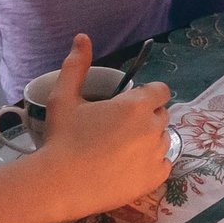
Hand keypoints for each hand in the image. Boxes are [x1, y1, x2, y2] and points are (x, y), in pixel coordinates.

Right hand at [30, 34, 174, 218]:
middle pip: (162, 115)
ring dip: (149, 140)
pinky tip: (130, 167)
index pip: (161, 90)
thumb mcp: (63, 97)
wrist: (59, 185)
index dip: (148, 95)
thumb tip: (83, 37)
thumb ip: (76, 65)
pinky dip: (152, 164)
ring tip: (122, 149)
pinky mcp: (154, 179)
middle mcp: (153, 128)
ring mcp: (156, 155)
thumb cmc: (61, 139)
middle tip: (119, 129)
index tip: (128, 105)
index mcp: (136, 105)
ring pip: (163, 140)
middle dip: (146, 117)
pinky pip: (164, 165)